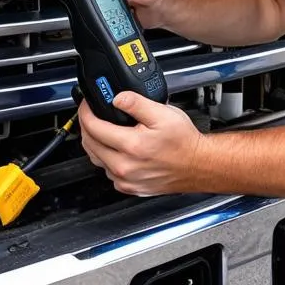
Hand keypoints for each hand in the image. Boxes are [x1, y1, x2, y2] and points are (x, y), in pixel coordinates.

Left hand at [77, 92, 205, 195]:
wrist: (198, 165)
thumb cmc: (184, 142)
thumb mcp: (163, 113)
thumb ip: (137, 102)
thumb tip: (117, 98)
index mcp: (131, 146)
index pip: (93, 127)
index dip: (86, 112)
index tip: (86, 104)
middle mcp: (124, 167)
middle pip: (89, 144)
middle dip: (86, 126)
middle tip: (91, 114)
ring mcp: (126, 180)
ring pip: (96, 159)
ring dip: (94, 142)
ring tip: (101, 128)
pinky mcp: (129, 187)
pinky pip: (108, 171)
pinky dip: (105, 158)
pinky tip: (114, 148)